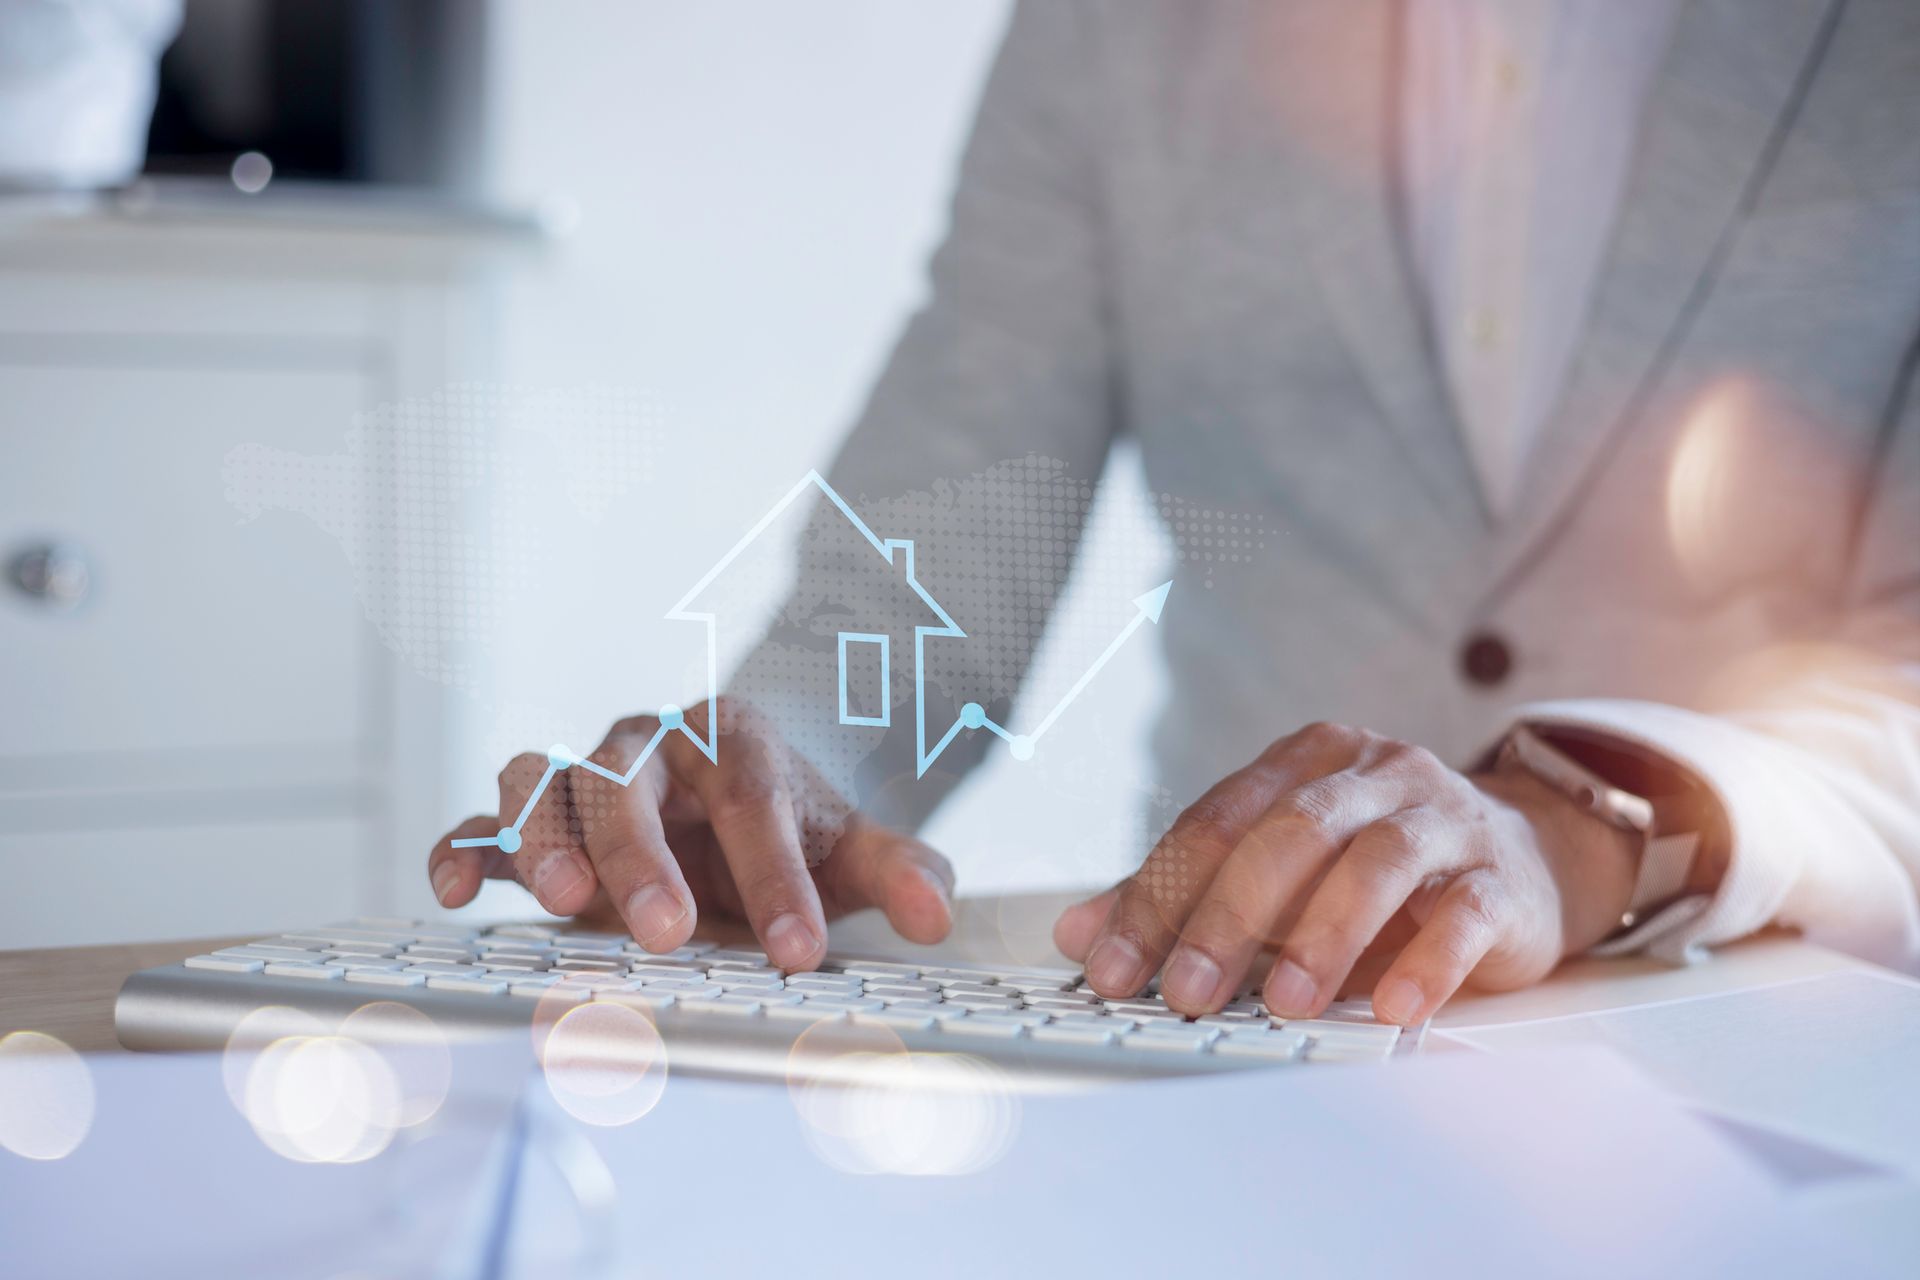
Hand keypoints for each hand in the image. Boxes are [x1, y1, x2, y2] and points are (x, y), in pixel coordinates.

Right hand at [427, 697, 954, 968]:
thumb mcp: (851, 848)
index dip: (777, 874)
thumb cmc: (787, 829)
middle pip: (633, 782)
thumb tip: (938, 913)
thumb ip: (902, 872)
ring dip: (547, 837)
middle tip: (668, 931)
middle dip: (647, 859)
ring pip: (547, 780)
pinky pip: (482, 819)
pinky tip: (456, 892)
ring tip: (559, 901)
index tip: (799, 948)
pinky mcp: (534, 821)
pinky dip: (462, 846)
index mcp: (735, 739)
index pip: (754, 798)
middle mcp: (650, 746)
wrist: (733, 803)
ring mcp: (584, 776)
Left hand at [1052, 722, 1638, 1023]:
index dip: (1156, 895)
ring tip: (1286, 1005)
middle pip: (1287, 834)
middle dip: (1228, 917)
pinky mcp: (1498, 875)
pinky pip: (1461, 912)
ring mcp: (1442, 817)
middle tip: (1189, 991)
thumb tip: (1079, 935)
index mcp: (1304, 763)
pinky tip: (1393, 1006)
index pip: (1213, 822)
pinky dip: (1426, 961)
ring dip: (1324, 936)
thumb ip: (1183, 896)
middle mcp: (1372, 775)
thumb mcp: (1277, 874)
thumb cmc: (1380, 870)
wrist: (1524, 858)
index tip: (1112, 966)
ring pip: (1375, 861)